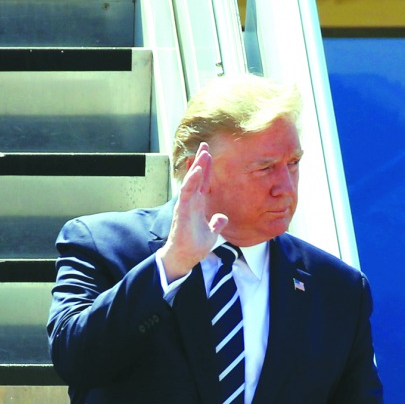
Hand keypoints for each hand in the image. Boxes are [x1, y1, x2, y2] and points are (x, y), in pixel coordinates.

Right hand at [160, 143, 229, 282]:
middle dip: (201, 161)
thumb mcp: (211, 233)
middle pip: (196, 178)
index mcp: (197, 205)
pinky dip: (192, 181)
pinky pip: (187, 193)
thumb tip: (222, 217)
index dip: (205, 168)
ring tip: (203, 153)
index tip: (208, 154)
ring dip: (197, 167)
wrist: (184, 258)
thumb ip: (216, 223)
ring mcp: (185, 206)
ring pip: (191, 182)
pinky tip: (197, 171)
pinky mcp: (182, 211)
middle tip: (205, 145)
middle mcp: (190, 202)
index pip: (202, 182)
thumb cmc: (193, 246)